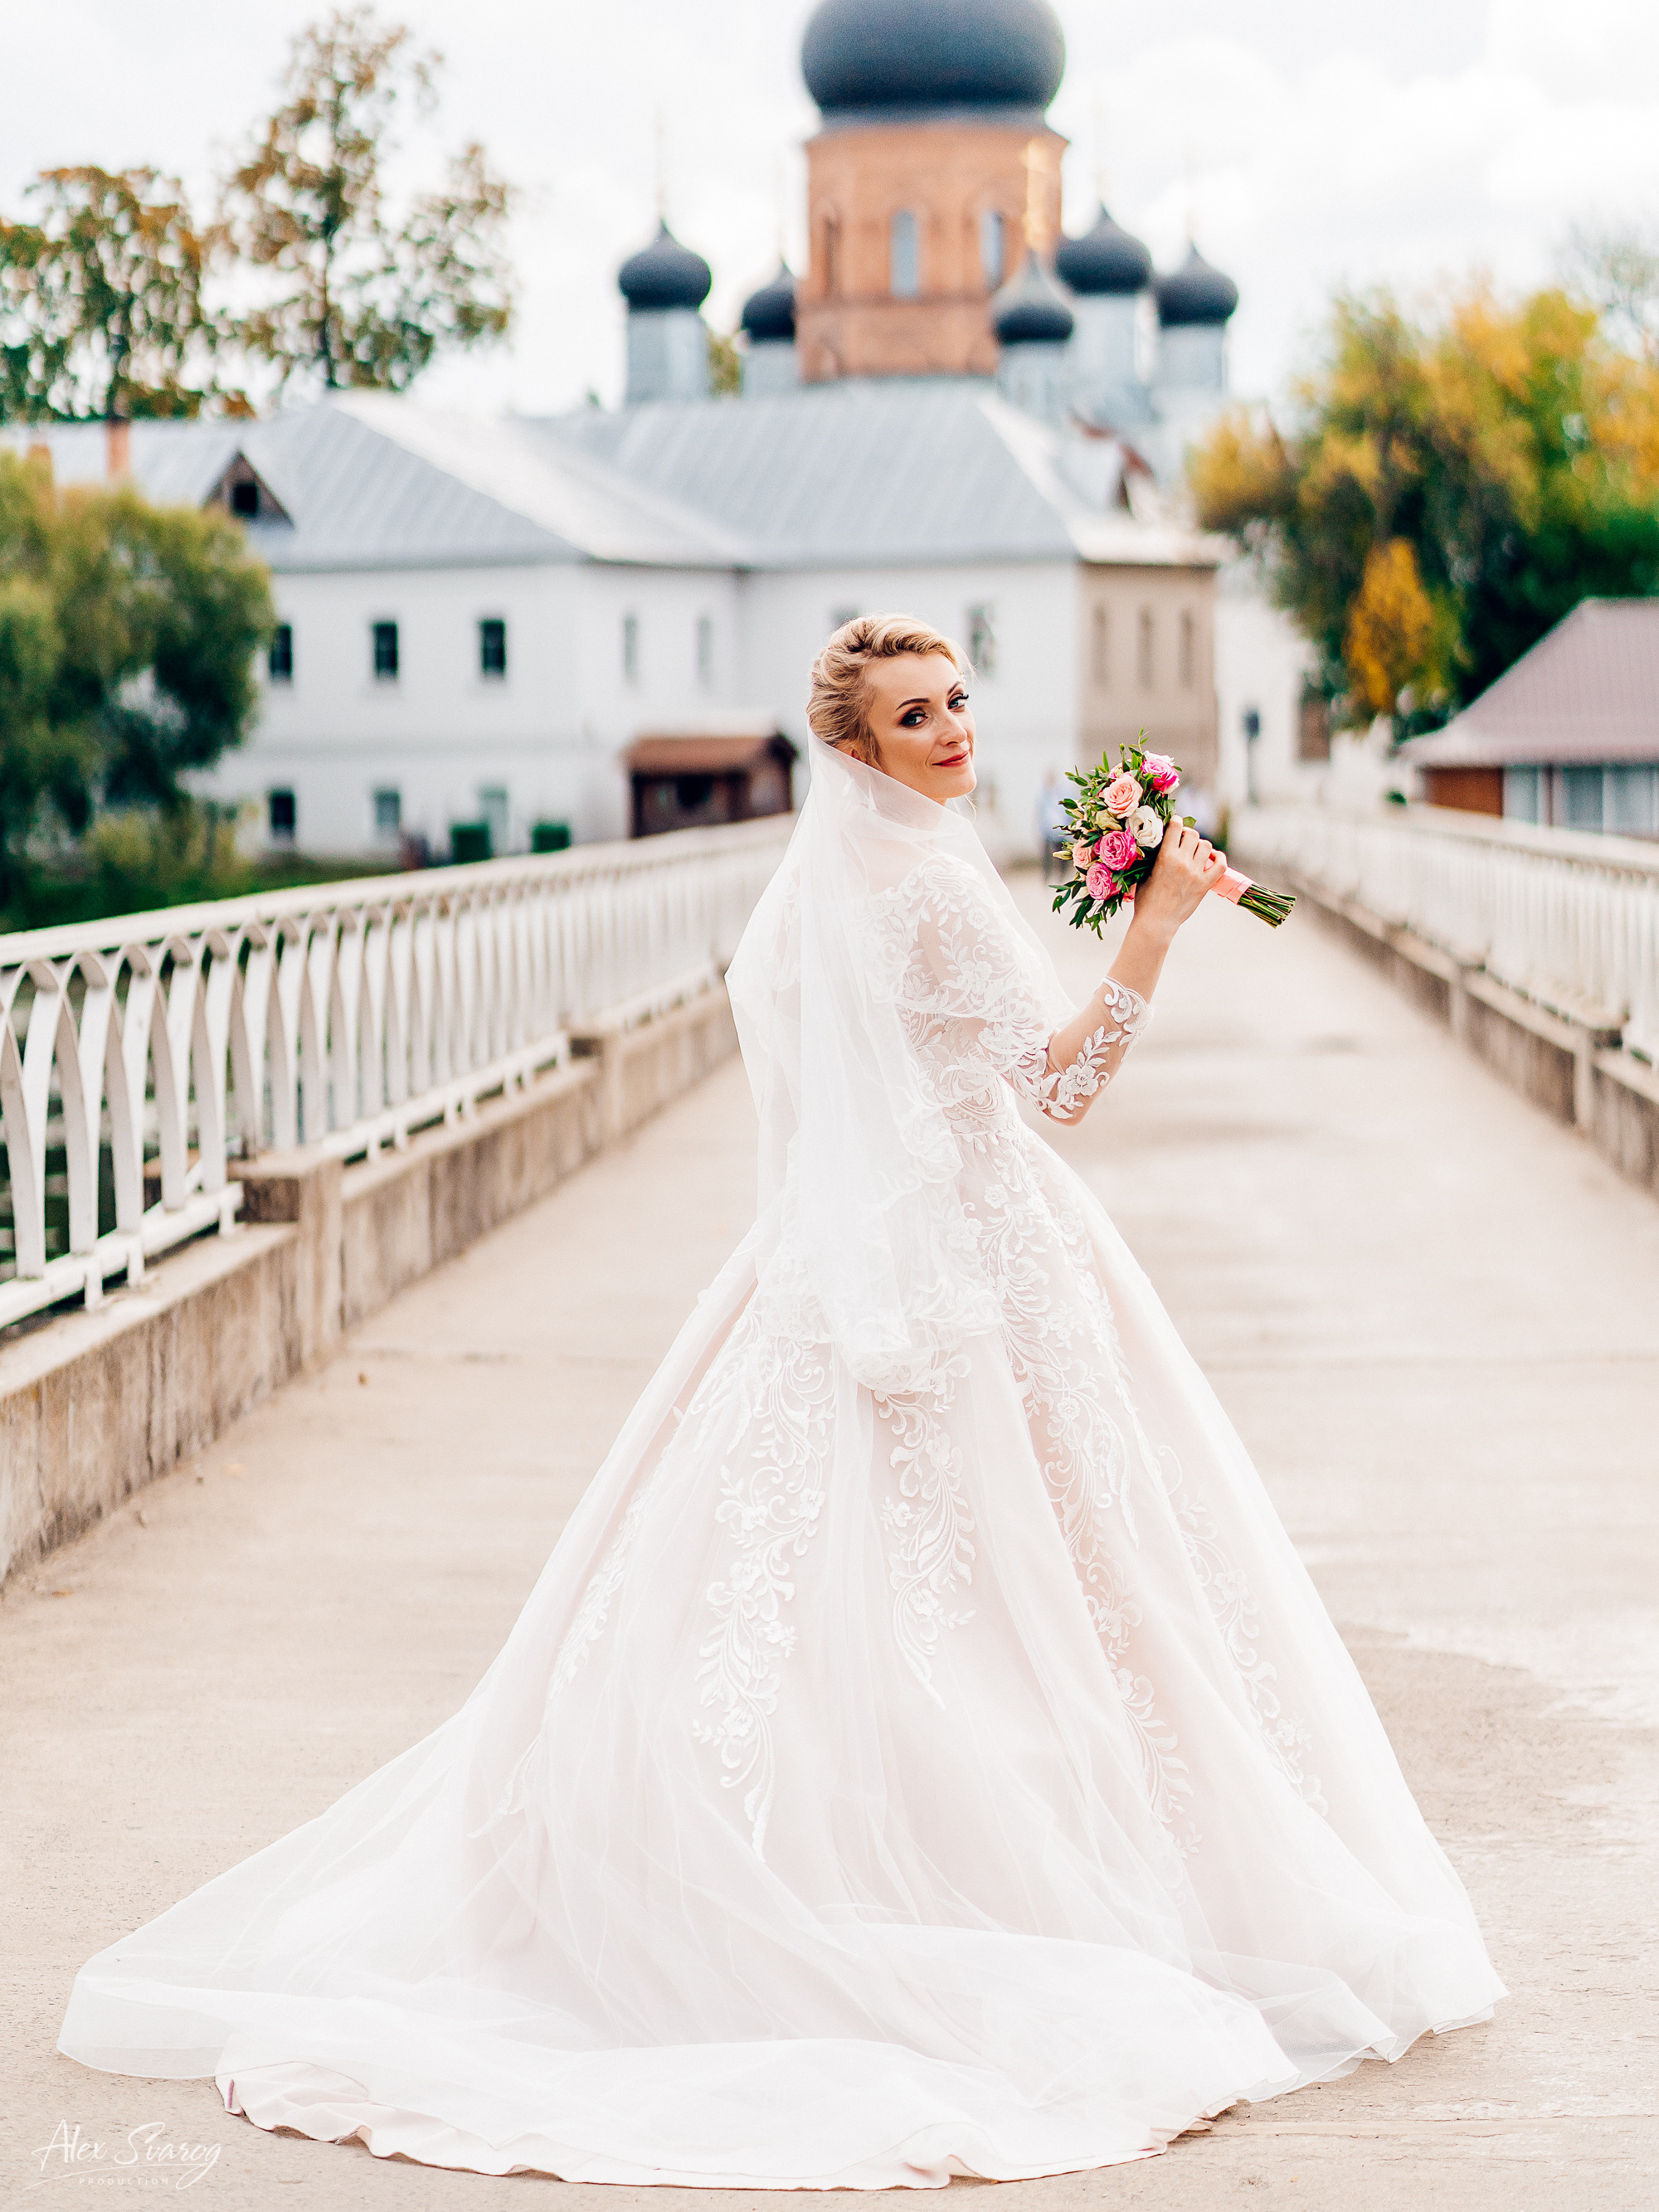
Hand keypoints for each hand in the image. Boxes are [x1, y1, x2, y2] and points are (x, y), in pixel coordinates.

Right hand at [1130, 824, 1226, 941]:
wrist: (1156, 922)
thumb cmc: (1146, 900)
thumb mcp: (1144, 874)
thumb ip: (1154, 857)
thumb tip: (1161, 843)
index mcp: (1165, 857)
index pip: (1175, 828)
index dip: (1175, 822)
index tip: (1174, 823)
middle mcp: (1183, 863)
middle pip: (1193, 835)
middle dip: (1188, 834)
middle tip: (1184, 840)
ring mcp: (1196, 874)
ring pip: (1206, 847)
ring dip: (1201, 845)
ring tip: (1195, 851)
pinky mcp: (1205, 885)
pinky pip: (1220, 865)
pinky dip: (1219, 858)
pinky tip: (1213, 857)